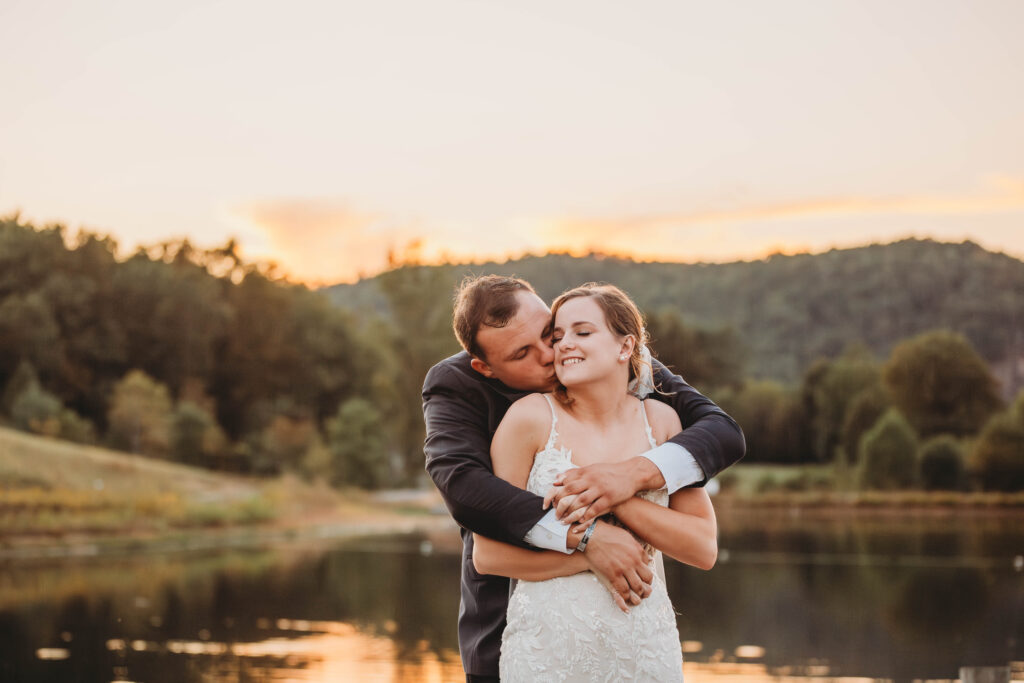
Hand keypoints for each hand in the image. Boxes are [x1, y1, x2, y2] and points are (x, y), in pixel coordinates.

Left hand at [545, 458, 662, 525]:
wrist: (632, 474)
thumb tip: (556, 479)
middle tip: (554, 515)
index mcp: (585, 472)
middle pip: (570, 491)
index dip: (555, 493)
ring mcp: (600, 488)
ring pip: (581, 502)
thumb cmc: (609, 473)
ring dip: (571, 513)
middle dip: (560, 504)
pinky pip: (595, 509)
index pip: (565, 482)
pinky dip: (586, 517)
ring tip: (563, 522)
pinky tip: (580, 523)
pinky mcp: (609, 497)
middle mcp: (591, 479)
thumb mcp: (591, 469)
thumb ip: (574, 474)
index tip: (548, 503)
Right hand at [576, 521, 652, 612]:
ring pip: (636, 587)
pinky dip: (625, 597)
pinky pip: (623, 590)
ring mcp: (623, 569)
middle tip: (642, 591)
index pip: (648, 569)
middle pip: (646, 579)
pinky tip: (625, 600)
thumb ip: (637, 548)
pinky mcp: (612, 575)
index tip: (643, 580)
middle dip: (645, 587)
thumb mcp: (627, 537)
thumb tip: (644, 558)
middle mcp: (633, 561)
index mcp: (638, 552)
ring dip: (637, 594)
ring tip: (635, 597)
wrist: (591, 536)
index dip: (647, 578)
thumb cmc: (608, 534)